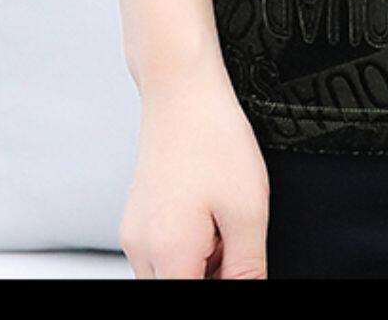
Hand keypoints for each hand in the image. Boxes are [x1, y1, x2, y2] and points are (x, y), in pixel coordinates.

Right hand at [118, 60, 269, 279]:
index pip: (191, 299)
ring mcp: (134, 233)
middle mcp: (141, 249)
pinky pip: (164, 252)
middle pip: (179, 287)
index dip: (224, 286)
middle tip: (235, 242)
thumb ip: (247, 268)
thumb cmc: (212, 137)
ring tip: (224, 222)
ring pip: (171, 273)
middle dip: (213, 276)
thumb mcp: (248, 211)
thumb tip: (253, 289)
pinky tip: (209, 212)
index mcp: (168, 255)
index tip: (240, 266)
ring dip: (201, 264)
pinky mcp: (138, 218)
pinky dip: (189, 246)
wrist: (181, 89)